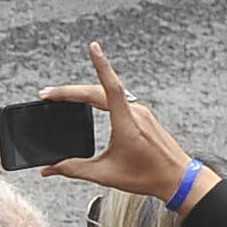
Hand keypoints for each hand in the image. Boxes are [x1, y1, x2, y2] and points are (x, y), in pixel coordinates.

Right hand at [39, 43, 208, 209]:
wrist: (178, 178)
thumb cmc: (149, 176)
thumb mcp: (106, 175)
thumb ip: (74, 170)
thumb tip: (50, 169)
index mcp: (127, 123)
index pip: (111, 87)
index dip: (101, 65)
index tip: (93, 48)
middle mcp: (136, 112)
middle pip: (100, 90)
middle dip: (71, 91)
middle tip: (48, 93)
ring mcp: (141, 113)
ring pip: (110, 94)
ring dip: (85, 93)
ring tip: (65, 97)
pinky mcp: (143, 117)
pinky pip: (119, 100)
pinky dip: (100, 98)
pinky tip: (91, 102)